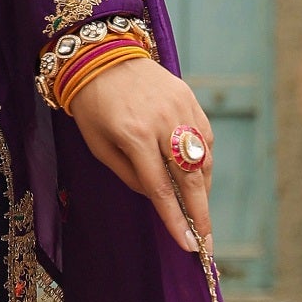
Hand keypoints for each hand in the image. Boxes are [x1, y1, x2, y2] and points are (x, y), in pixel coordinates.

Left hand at [67, 56, 213, 255]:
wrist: (101, 56)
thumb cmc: (93, 106)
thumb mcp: (99, 145)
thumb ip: (130, 175)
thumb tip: (158, 198)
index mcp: (134, 135)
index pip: (161, 188)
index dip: (176, 220)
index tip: (189, 245)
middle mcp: (163, 122)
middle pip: (189, 178)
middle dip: (201, 214)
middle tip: (208, 242)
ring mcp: (180, 108)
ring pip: (203, 158)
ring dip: (204, 189)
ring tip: (201, 211)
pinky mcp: (189, 98)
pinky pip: (205, 137)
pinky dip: (204, 160)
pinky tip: (198, 176)